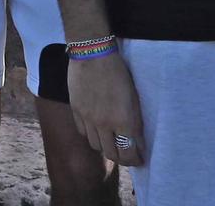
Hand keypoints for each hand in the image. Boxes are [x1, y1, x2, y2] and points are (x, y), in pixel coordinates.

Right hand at [67, 52, 145, 167]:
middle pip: (112, 154)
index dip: (135, 160)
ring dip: (105, 147)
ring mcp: (88, 118)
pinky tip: (96, 129)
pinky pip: (83, 132)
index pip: (129, 153)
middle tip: (127, 154)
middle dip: (122, 158)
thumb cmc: (119, 73)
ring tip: (111, 142)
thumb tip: (137, 141)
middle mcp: (105, 124)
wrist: (93, 54)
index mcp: (124, 121)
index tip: (139, 159)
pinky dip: (91, 135)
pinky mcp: (75, 110)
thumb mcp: (134, 99)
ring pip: (96, 146)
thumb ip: (135, 122)